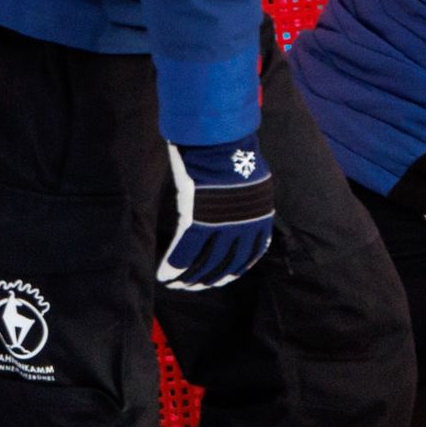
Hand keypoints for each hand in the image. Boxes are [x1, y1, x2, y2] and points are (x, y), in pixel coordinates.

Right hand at [158, 136, 276, 288]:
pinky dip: (173, 266)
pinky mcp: (198, 220)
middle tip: (194, 287)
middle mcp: (244, 227)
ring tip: (178, 285)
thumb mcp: (253, 182)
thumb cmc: (232, 153)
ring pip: (204, 263)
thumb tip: (239, 215)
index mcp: (260, 218)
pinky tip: (165, 275)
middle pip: (226, 264)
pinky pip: (184, 252)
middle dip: (209, 280)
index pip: (250, 256)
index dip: (234, 271)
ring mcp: (221, 225)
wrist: (219, 139)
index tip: (221, 279)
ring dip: (189, 278)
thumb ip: (246, 205)